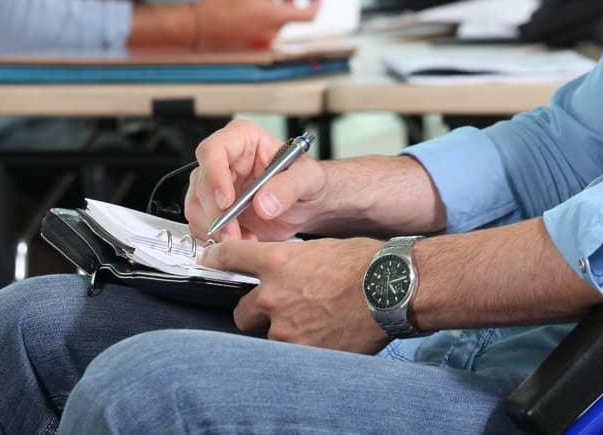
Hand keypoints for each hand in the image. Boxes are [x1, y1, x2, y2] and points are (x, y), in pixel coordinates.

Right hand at [185, 119, 332, 241]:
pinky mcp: (214, 210)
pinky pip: (201, 226)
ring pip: (196, 207)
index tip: (227, 201)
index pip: (214, 150)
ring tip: (245, 238)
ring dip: (216, 229)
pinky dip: (217, 239)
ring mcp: (216, 186)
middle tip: (234, 232)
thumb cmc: (307, 182)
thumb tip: (263, 202)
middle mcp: (225, 160)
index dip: (214, 175)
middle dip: (215, 213)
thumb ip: (289, 186)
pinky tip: (243, 240)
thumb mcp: (309, 178)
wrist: (308, 205)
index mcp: (244, 139)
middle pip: (201, 183)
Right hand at [193, 0, 319, 49]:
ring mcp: (264, 44)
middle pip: (290, 12)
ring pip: (277, 18)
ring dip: (271, 2)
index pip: (311, 14)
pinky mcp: (254, 47)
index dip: (317, 1)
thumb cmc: (222, 5)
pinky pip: (266, 27)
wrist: (197, 27)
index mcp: (275, 19)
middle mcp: (273, 35)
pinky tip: (247, 5)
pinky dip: (262, 14)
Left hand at [201, 236, 387, 352]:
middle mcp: (273, 296)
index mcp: (278, 264)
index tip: (210, 260)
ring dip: (283, 332)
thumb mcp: (323, 249)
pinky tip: (324, 337)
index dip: (216, 258)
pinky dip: (302, 348)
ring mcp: (285, 329)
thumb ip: (295, 262)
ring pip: (268, 336)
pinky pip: (289, 354)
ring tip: (314, 324)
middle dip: (255, 311)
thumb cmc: (367, 264)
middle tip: (279, 309)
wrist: (392, 289)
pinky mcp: (301, 353)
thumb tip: (287, 270)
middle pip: (241, 311)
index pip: (230, 257)